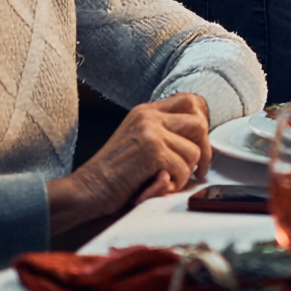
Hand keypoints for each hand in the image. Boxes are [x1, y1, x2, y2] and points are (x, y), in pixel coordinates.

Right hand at [46, 96, 210, 242]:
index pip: (190, 101)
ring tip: (167, 181)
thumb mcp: (137, 141)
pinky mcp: (151, 152)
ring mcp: (150, 132)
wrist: (86, 189)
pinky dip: (175, 183)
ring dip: (185, 172)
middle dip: (204, 150)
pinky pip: (183, 168)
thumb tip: (200, 138)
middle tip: (198, 170)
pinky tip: (158, 186)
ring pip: (194, 151)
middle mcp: (149, 117)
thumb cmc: (114, 173)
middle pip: (199, 124)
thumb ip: (163, 133)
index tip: (200, 143)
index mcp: (146, 111)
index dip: (202, 121)